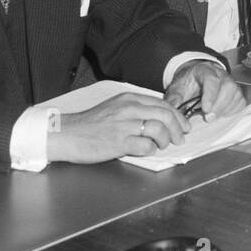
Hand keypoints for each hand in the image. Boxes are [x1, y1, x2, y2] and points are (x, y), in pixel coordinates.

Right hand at [45, 91, 187, 164]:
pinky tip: (146, 150)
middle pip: (165, 115)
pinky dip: (150, 149)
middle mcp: (129, 109)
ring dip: (165, 140)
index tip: (184, 125)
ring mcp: (124, 125)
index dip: (178, 116)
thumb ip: (135, 110)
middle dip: (178, 128)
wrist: (67, 134)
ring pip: (159, 129)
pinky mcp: (119, 142)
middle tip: (180, 138)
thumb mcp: (115, 108)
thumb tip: (158, 118)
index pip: (163, 104)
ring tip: (162, 146)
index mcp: (129, 99)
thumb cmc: (90, 124)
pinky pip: (145, 145)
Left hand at [167, 61, 246, 119]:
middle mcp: (220, 74)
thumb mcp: (176, 89)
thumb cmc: (187, 84)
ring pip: (236, 94)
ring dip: (226, 109)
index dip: (210, 94)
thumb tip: (174, 113)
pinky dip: (233, 110)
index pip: (211, 79)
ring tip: (213, 117)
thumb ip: (174, 100)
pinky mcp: (236, 92)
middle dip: (219, 105)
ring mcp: (230, 82)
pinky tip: (221, 115)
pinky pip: (241, 101)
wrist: (194, 79)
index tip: (206, 109)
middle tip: (208, 118)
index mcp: (204, 70)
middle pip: (228, 86)